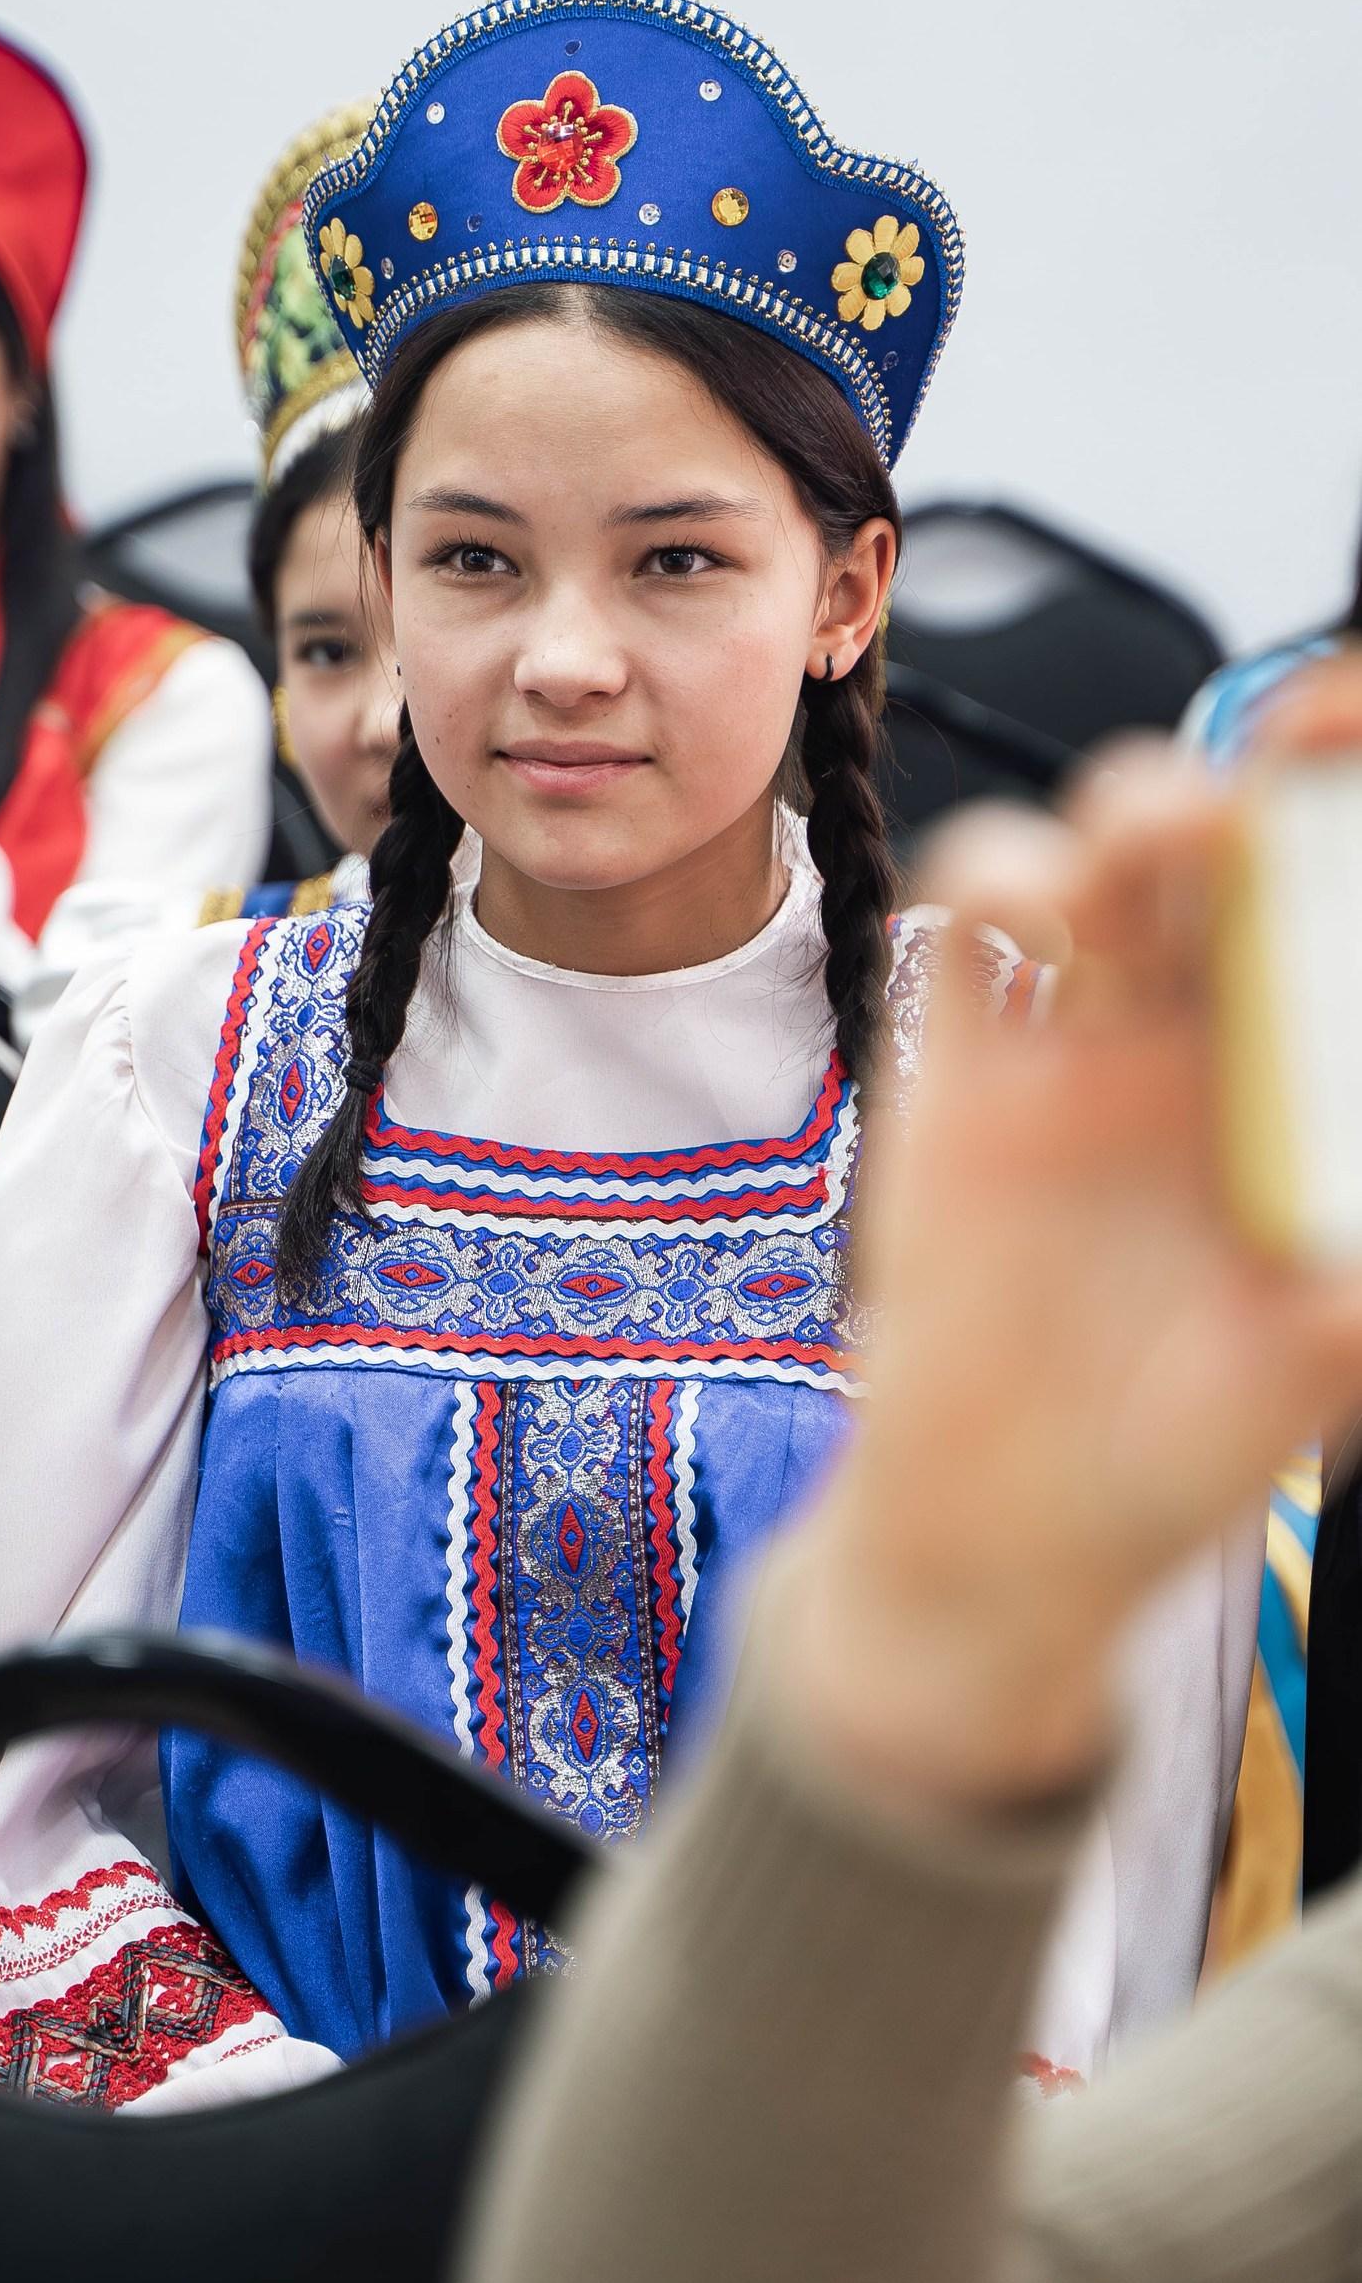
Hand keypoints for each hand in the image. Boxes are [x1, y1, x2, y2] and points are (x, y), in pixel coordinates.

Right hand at [793, 660, 1361, 1813]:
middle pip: (1236, 845)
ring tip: (1149, 856)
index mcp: (1305, 1088)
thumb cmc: (1179, 1455)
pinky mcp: (961, 1073)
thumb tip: (1361, 1202)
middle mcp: (1204, 1045)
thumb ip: (1352, 1281)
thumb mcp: (1323, 1364)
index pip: (1343, 912)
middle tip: (1278, 767)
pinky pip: (965, 930)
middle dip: (1258, 774)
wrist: (1001, 1529)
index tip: (1354, 754)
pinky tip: (1034, 918)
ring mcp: (1079, 1048)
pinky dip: (991, 876)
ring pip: (1104, 860)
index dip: (1347, 812)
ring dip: (1128, 815)